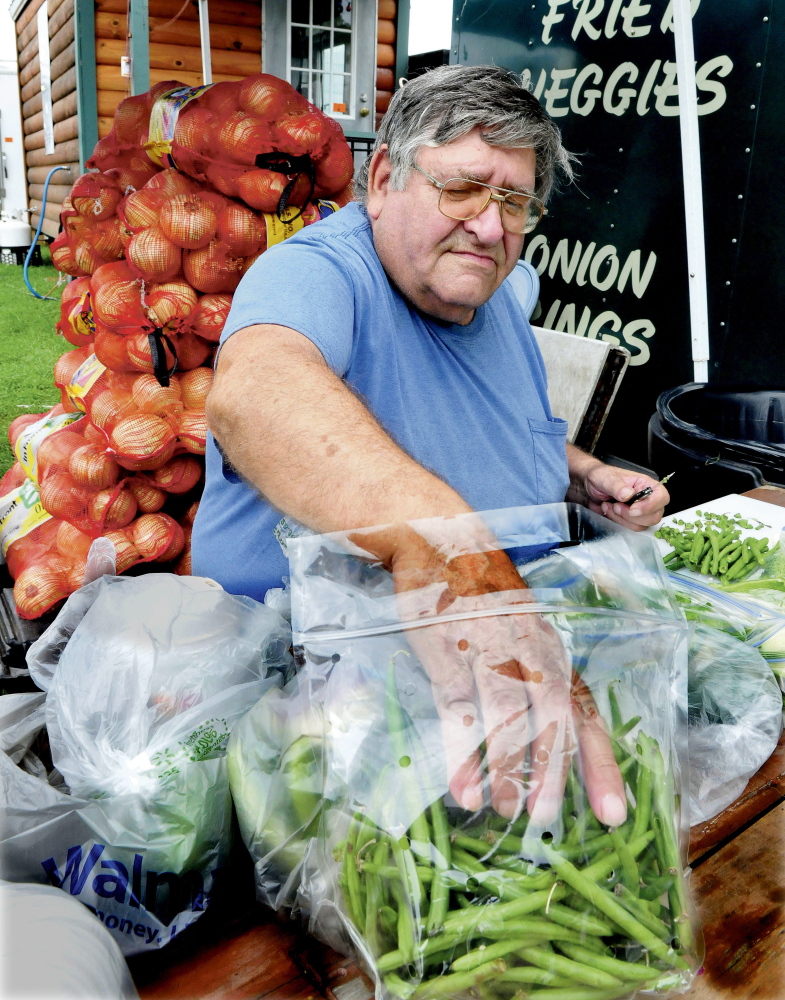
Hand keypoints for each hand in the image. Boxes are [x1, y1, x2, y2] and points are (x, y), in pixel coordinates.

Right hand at [370, 518, 626, 827]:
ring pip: (508, 719)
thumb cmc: (485, 595)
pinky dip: (461, 753)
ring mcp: (489, 652)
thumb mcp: (523, 630)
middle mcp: (529, 654)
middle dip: (554, 774)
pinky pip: (459, 711)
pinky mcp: (449, 653)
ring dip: (507, 769)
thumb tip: (542, 741)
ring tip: (504, 811)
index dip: (600, 766)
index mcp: (551, 653)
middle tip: (547, 820)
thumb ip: (535, 679)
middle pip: (553, 720)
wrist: (442, 542)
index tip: (612, 814)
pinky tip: (463, 788)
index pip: (585, 714)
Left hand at [566, 447, 668, 530]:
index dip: (650, 506)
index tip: (632, 509)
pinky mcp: (630, 520)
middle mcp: (646, 499)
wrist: (589, 487)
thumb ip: (616, 485)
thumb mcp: (605, 477)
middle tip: (616, 505)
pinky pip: (630, 528)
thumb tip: (628, 494)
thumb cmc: (600, 477)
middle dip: (632, 515)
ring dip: (622, 519)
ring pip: (641, 525)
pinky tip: (609, 511)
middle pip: (654, 516)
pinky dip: (618, 522)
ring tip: (610, 506)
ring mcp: (640, 511)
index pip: (661, 497)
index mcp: (646, 484)